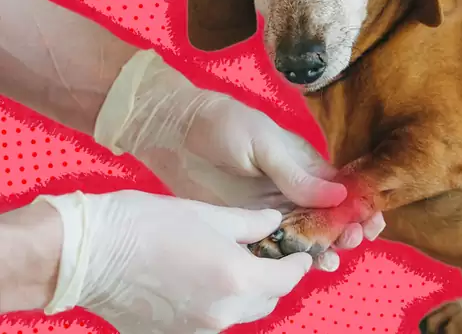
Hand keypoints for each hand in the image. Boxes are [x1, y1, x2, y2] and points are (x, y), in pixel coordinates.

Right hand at [34, 190, 310, 332]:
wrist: (86, 253)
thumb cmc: (147, 224)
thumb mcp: (209, 214)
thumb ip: (250, 223)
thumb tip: (274, 222)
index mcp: (238, 280)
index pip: (287, 280)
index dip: (297, 265)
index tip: (299, 254)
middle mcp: (222, 313)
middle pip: (265, 301)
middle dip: (272, 279)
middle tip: (265, 255)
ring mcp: (195, 330)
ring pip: (238, 314)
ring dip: (244, 293)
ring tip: (230, 266)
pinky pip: (208, 322)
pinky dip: (215, 304)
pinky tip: (199, 281)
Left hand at [92, 50, 385, 270]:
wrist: (174, 132)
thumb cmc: (225, 125)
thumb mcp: (265, 144)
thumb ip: (298, 174)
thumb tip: (340, 195)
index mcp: (305, 165)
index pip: (342, 189)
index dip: (360, 206)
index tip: (372, 222)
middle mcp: (294, 190)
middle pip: (329, 218)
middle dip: (346, 231)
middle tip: (350, 241)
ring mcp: (271, 210)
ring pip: (306, 236)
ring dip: (323, 248)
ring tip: (331, 260)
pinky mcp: (248, 225)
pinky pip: (275, 246)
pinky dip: (290, 258)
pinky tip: (301, 268)